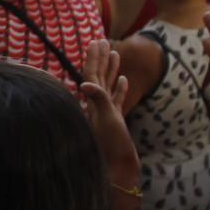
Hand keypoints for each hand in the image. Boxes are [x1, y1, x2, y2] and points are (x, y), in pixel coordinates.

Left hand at [77, 40, 137, 186]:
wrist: (119, 169)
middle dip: (100, 58)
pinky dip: (120, 88)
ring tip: (114, 53)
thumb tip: (85, 84)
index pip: (91, 74)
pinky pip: (117, 100)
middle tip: (102, 40)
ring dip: (110, 69)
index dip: (94, 58)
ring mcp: (106, 113)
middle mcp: (97, 105)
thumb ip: (99, 100)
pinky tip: (123, 79)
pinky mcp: (115, 121)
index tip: (96, 41)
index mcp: (93, 102)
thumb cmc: (112, 146)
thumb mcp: (107, 120)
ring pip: (108, 85)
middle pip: (97, 76)